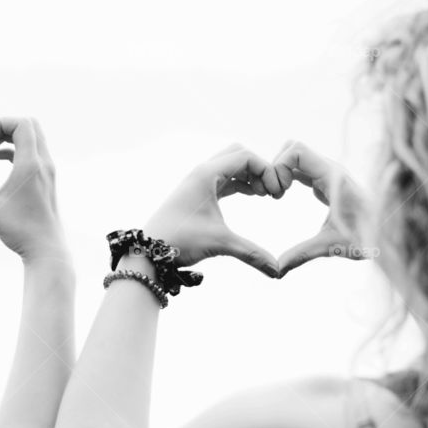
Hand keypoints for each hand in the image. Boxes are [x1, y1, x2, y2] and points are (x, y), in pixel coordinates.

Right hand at [0, 117, 66, 263]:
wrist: (47, 249)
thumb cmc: (20, 231)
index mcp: (30, 165)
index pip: (22, 124)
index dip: (0, 124)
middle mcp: (44, 163)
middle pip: (30, 124)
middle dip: (6, 126)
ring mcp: (48, 170)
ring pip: (34, 137)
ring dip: (11, 137)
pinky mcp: (47, 178)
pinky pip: (34, 150)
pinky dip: (16, 148)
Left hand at [143, 145, 285, 277]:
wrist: (149, 252)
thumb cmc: (180, 242)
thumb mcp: (220, 244)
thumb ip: (251, 253)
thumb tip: (278, 272)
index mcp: (206, 174)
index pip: (245, 156)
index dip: (266, 170)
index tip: (277, 193)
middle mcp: (201, 172)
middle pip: (238, 154)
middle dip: (259, 169)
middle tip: (271, 191)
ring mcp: (197, 182)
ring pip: (230, 166)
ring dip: (250, 175)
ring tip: (265, 195)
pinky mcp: (196, 193)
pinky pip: (223, 178)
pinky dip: (239, 183)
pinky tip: (252, 195)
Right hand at [274, 141, 368, 276]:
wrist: (384, 234)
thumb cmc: (361, 239)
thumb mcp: (331, 247)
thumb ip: (303, 254)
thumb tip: (278, 270)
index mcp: (333, 177)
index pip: (297, 151)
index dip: (280, 167)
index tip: (277, 194)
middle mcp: (331, 169)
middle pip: (293, 148)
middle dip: (276, 167)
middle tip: (273, 194)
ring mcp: (328, 172)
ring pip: (295, 155)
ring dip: (281, 170)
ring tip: (276, 195)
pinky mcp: (325, 179)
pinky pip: (299, 167)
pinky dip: (287, 175)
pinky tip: (282, 196)